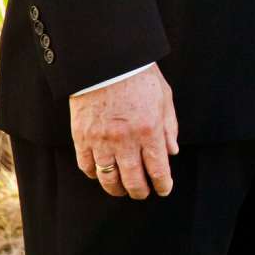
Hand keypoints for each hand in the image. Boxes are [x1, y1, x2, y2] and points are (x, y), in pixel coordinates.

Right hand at [70, 65, 179, 199]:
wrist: (107, 61)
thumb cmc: (139, 77)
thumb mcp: (164, 98)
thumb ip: (169, 127)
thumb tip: (172, 152)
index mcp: (149, 130)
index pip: (158, 169)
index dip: (162, 184)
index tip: (164, 190)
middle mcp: (125, 140)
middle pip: (133, 180)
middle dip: (140, 191)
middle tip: (143, 193)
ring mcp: (101, 141)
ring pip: (108, 178)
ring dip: (117, 189)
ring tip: (123, 189)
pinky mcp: (81, 137)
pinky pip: (87, 166)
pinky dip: (95, 175)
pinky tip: (102, 174)